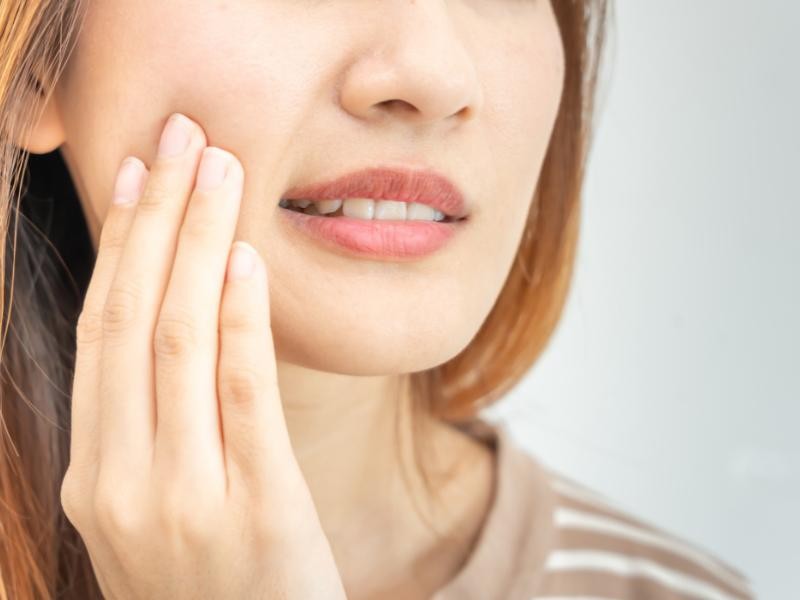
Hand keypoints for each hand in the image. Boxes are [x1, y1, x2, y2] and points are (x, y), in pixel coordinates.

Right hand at [60, 113, 347, 599]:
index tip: (136, 176)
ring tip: (219, 172)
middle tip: (183, 139)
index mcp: (90, 477)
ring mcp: (185, 500)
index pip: (99, 335)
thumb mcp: (155, 511)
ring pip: (179, 345)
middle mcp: (120, 484)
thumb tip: (163, 326)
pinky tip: (248, 261)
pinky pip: (243, 398)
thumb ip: (148, 433)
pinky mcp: (258, 512)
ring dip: (199, 246)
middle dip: (157, 220)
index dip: (118, 247)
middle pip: (132, 321)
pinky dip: (242, 323)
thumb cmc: (209, 585)